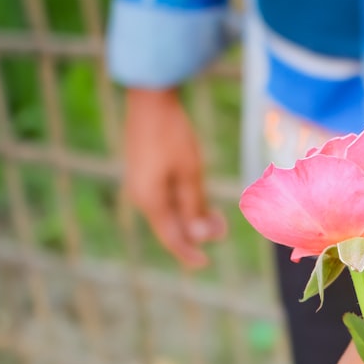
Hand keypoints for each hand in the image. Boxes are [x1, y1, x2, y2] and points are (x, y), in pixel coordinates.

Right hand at [123, 88, 225, 267]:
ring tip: (217, 217)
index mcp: (150, 201)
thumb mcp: (190, 171)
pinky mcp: (145, 174)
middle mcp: (142, 197)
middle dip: (197, 234)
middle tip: (223, 230)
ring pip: (169, 214)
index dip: (188, 253)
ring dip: (192, 219)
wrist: (149, 100)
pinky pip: (164, 200)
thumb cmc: (171, 134)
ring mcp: (141, 185)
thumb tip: (199, 235)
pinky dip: (183, 205)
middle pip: (171, 228)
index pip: (171, 238)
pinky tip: (199, 201)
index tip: (205, 264)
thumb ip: (195, 205)